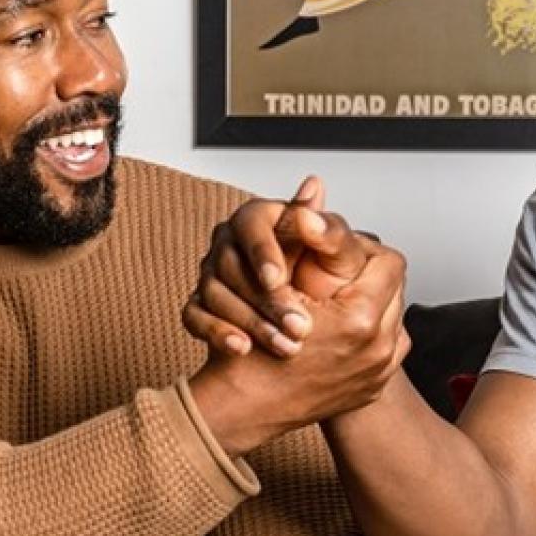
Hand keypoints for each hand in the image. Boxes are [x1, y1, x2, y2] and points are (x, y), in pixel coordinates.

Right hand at [184, 176, 377, 357]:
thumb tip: (313, 188)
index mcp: (263, 219)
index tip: (277, 279)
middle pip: (231, 264)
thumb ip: (330, 228)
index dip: (261, 251)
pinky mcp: (202, 304)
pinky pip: (194, 316)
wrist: (318, 325)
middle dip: (266, 299)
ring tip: (286, 345)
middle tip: (299, 326)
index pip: (251, 224)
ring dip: (251, 320)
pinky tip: (243, 348)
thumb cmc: (330, 282)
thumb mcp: (341, 256)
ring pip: (214, 292)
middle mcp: (232, 243)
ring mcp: (212, 274)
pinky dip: (217, 333)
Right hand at [186, 234, 410, 455]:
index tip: (340, 252)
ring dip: (370, 304)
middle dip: (369, 276)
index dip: (362, 249)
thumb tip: (314, 184)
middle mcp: (379, 349)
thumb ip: (306, 234)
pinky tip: (338, 329)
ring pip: (393, 317)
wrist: (244, 408)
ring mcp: (379, 372)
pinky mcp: (373, 388)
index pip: (389, 261)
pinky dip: (367, 333)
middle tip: (337, 275)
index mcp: (361, 319)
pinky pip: (385, 347)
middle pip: (395, 288)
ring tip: (337, 300)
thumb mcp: (279, 281)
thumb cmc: (253, 347)